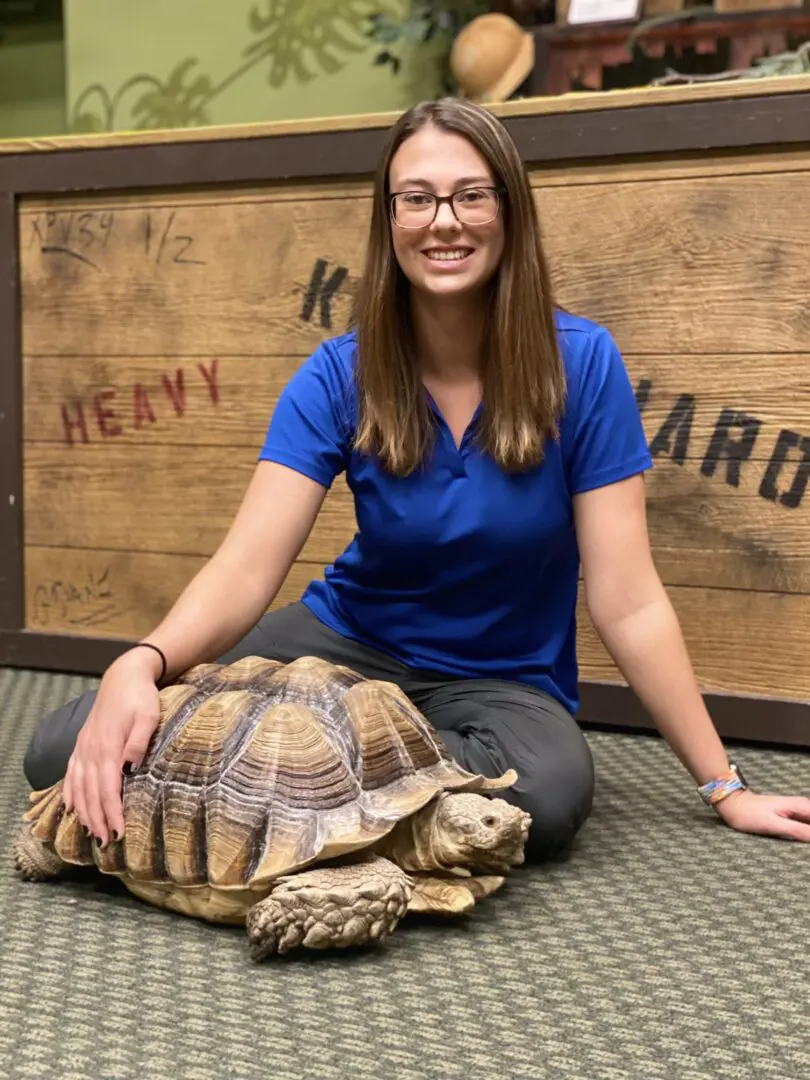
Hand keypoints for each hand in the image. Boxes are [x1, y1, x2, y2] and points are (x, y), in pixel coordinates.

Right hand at [62, 649, 162, 846]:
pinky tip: (71, 808)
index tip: (118, 832)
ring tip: (91, 832)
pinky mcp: (82, 744)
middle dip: (97, 818)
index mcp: (109, 746)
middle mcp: (92, 750)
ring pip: (79, 786)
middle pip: (91, 792)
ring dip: (84, 811)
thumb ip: (139, 739)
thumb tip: (131, 764)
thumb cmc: (140, 697)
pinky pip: (71, 773)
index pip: (108, 787)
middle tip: (106, 842)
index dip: (112, 812)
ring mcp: (84, 747)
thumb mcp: (148, 714)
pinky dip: (69, 792)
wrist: (123, 677)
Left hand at [714, 789, 809, 841]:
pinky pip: (807, 826)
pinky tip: (805, 841)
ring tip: (804, 845)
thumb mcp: (774, 824)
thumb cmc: (750, 814)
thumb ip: (798, 830)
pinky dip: (808, 834)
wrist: (733, 805)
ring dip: (809, 834)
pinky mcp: (792, 816)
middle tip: (806, 845)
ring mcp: (798, 811)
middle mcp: (803, 806)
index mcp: (802, 806)